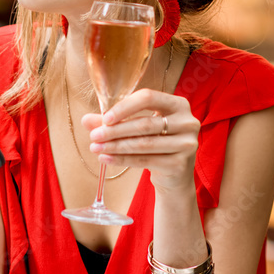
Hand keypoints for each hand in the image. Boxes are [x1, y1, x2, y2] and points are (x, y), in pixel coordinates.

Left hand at [82, 88, 199, 188]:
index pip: (148, 98)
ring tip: (96, 148)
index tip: (105, 118)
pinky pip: (146, 160)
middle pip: (145, 123)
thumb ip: (114, 121)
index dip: (125, 107)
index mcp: (178, 104)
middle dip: (115, 130)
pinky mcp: (181, 164)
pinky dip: (123, 160)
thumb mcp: (137, 128)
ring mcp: (187, 143)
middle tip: (94, 136)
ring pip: (144, 143)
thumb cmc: (155, 144)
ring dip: (116, 146)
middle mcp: (187, 121)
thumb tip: (85, 120)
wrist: (174, 176)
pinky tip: (106, 159)